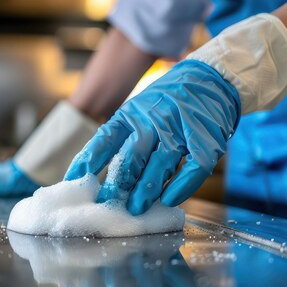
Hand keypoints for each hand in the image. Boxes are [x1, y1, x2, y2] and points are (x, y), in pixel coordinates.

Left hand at [65, 61, 239, 214]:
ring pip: (160, 163)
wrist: (212, 77)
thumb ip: (123, 138)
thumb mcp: (140, 111)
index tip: (74, 180)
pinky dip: (182, 186)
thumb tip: (97, 173)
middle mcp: (155, 120)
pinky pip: (193, 167)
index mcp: (133, 114)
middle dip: (117, 183)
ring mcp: (181, 129)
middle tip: (105, 203)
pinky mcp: (207, 139)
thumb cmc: (170, 101)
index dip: (89, 160)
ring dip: (146, 189)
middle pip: (132, 155)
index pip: (106, 138)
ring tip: (135, 209)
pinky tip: (170, 199)